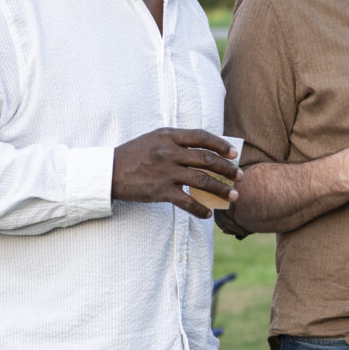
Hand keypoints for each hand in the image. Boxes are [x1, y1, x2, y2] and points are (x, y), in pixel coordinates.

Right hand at [112, 128, 241, 217]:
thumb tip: (203, 149)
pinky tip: (208, 213)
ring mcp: (166, 172)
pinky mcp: (161, 191)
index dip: (221, 144)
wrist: (108, 172)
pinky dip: (200, 209)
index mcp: (168, 136)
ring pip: (202, 180)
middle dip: (227, 169)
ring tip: (233, 196)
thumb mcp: (153, 139)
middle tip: (240, 176)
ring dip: (221, 189)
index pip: (202, 137)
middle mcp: (169, 152)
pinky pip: (187, 201)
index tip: (234, 153)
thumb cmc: (132, 155)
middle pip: (207, 159)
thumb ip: (176, 142)